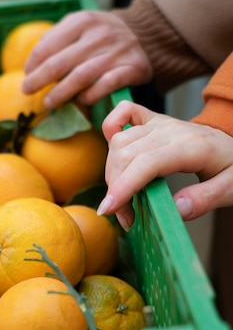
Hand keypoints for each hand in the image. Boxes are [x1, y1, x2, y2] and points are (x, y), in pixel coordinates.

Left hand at [22, 10, 152, 108]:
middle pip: (60, 63)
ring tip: (49, 102)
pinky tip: (79, 101)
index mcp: (82, 20)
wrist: (144, 33)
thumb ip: (57, 37)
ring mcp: (117, 51)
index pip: (48, 46)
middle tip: (27, 91)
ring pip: (81, 77)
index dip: (33, 64)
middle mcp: (100, 34)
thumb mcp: (80, 24)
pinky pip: (106, 85)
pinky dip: (90, 95)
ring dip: (60, 93)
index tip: (26, 75)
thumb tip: (33, 63)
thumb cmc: (101, 34)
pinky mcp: (133, 67)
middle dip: (39, 80)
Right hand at [97, 100, 232, 229]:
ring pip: (119, 141)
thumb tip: (175, 209)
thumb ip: (205, 199)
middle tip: (125, 217)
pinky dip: (110, 127)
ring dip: (111, 172)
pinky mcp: (152, 119)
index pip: (147, 163)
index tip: (108, 209)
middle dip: (116, 189)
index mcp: (190, 146)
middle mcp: (170, 130)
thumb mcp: (232, 188)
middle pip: (126, 155)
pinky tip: (112, 152)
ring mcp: (159, 123)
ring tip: (122, 199)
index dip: (123, 186)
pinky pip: (124, 112)